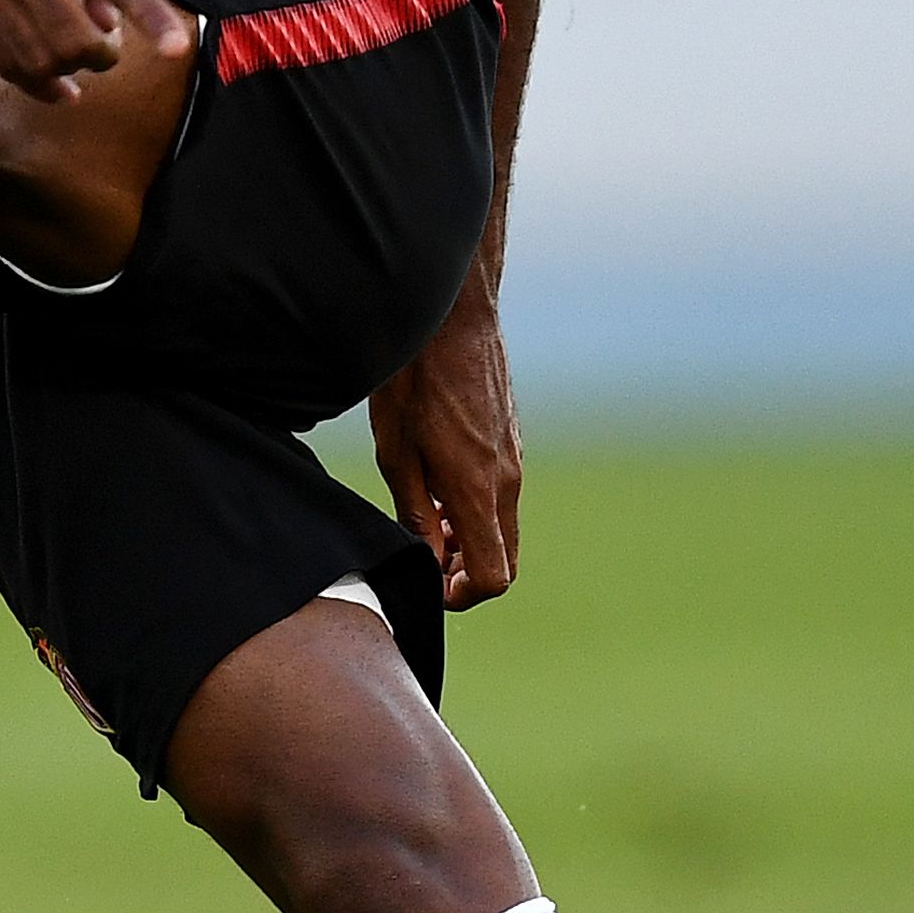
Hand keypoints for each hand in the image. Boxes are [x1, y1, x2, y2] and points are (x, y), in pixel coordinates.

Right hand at [0, 0, 193, 102]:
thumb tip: (109, 26)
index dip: (149, 17)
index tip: (175, 49)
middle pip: (72, 38)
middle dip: (101, 58)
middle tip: (106, 54)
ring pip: (34, 59)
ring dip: (67, 74)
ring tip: (77, 68)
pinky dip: (30, 79)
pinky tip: (49, 81)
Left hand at [370, 294, 521, 608]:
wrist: (451, 317)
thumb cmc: (415, 380)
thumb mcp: (398, 455)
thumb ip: (417, 515)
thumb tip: (431, 562)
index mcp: (479, 492)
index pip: (495, 576)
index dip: (463, 595)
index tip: (433, 585)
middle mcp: (509, 481)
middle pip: (506, 558)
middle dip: (468, 572)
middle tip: (430, 558)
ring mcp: (516, 459)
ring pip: (504, 525)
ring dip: (471, 537)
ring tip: (428, 518)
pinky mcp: (512, 440)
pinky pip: (504, 493)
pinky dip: (477, 507)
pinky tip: (440, 481)